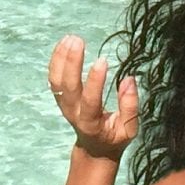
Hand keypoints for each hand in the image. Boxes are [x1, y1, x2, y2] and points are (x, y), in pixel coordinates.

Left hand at [47, 36, 138, 161]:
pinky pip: (53, 77)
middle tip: (78, 40)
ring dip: (60, 57)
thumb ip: (130, 108)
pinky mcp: (60, 97)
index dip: (95, 81)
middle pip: (67, 87)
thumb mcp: (129, 130)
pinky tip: (64, 42)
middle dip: (71, 62)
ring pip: (56, 81)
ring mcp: (64, 104)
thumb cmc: (115, 136)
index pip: (90, 101)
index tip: (103, 60)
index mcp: (90, 123)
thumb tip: (129, 80)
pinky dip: (56, 59)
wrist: (94, 147)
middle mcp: (73, 113)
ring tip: (71, 37)